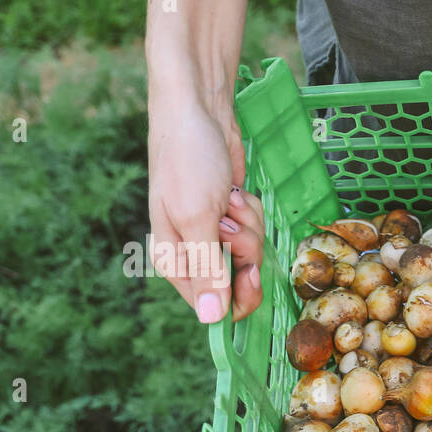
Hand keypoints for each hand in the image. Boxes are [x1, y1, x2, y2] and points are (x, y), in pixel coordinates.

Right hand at [147, 96, 264, 321]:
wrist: (198, 111)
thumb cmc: (188, 161)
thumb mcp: (198, 219)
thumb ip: (208, 270)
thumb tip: (209, 320)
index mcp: (175, 261)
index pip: (213, 305)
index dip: (238, 293)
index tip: (248, 272)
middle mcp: (194, 252)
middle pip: (239, 280)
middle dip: (245, 249)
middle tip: (232, 222)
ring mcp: (215, 233)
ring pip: (251, 253)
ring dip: (250, 224)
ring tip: (228, 198)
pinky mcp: (233, 215)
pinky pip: (256, 229)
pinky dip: (252, 210)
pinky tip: (235, 190)